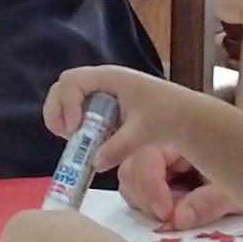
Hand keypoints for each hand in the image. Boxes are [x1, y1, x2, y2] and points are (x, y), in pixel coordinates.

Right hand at [40, 64, 201, 186]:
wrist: (184, 117)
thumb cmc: (167, 115)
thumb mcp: (144, 132)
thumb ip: (119, 147)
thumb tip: (94, 163)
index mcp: (109, 78)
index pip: (71, 81)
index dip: (66, 104)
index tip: (76, 128)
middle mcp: (100, 83)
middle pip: (61, 89)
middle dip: (58, 113)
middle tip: (68, 136)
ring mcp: (99, 95)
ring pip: (66, 101)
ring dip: (64, 122)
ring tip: (77, 140)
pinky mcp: (101, 109)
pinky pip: (77, 114)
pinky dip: (75, 129)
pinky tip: (89, 143)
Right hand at [118, 138, 242, 230]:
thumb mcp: (235, 187)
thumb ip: (209, 202)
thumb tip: (179, 219)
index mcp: (178, 133)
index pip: (146, 156)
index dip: (150, 187)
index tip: (166, 213)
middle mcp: (161, 142)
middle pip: (130, 168)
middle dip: (145, 198)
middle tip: (170, 218)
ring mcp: (157, 159)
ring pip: (130, 181)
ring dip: (145, 204)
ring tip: (174, 216)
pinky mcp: (157, 177)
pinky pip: (138, 191)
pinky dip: (148, 206)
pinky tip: (172, 213)